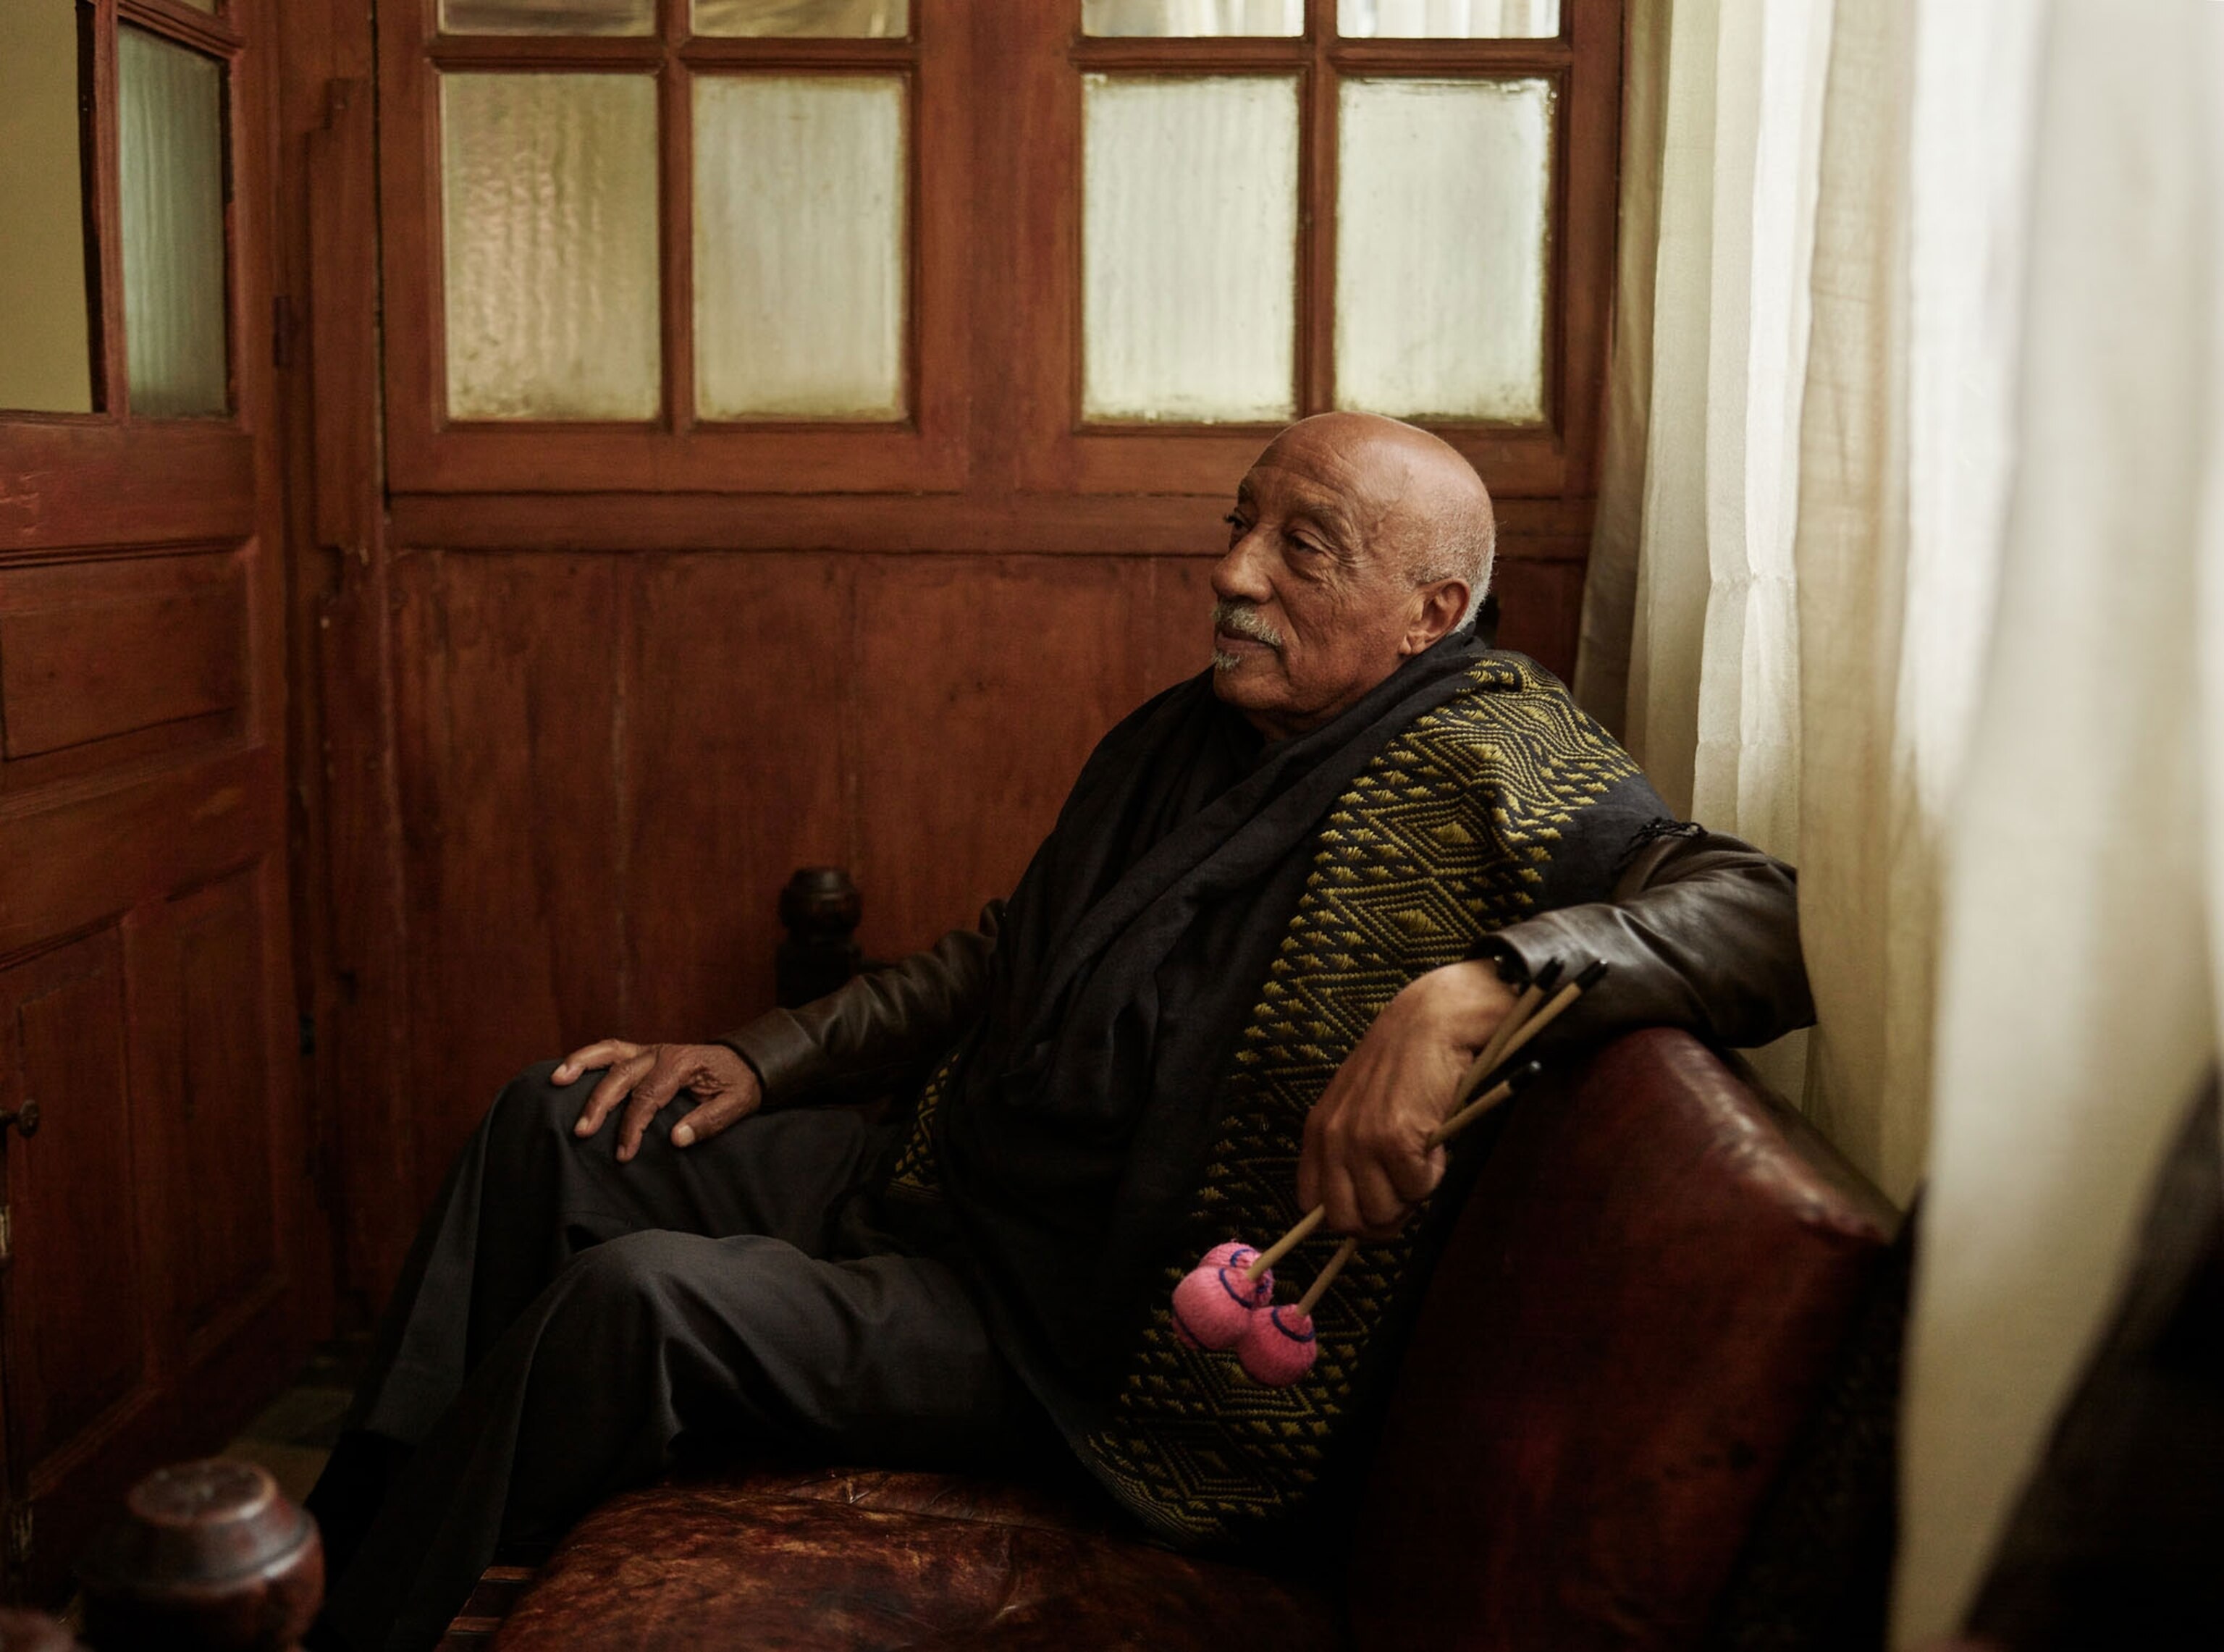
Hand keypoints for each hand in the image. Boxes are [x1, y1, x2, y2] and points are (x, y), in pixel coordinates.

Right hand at [552, 1040, 761, 1162]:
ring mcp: (649, 1050)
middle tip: (581, 1132)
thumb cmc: (739, 1084)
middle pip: (621, 1076)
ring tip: (556, 1080)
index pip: (649, 1096)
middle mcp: (660, 1053)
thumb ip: (709, 1121)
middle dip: (599, 1104)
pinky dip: (588, 1058)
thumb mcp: (736, 1104)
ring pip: (609, 1053)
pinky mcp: (642, 1053)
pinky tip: (567, 1070)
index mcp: (681, 1064)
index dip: (633, 1126)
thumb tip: (677, 1138)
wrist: (747, 1060)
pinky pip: (611, 1051)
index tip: (624, 1153)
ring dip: (581, 1065)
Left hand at [1299, 961, 1517, 1236]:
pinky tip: (1435, 1138)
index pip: (1312, 1204)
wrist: (1431, 1022)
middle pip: (1348, 1220)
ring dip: (1412, 1191)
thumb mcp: (1358, 1106)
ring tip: (1423, 1151)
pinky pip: (1417, 1188)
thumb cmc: (1403, 1066)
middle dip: (1384, 1216)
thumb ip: (1350, 1152)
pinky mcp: (1394, 1139)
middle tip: (1408, 1184)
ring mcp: (1361, 1140)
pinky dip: (1434, 1172)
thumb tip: (1367, 1213)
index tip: (1377, 1200)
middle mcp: (1332, 1138)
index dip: (1349, 1214)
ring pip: (1384, 1212)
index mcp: (1317, 1131)